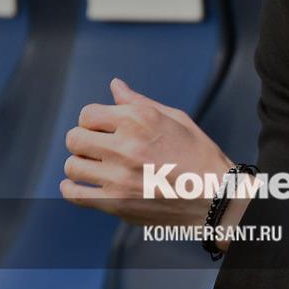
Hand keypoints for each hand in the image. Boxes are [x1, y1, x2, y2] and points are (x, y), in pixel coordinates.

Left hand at [60, 78, 235, 228]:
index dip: (93, 121)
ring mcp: (119, 175)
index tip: (103, 130)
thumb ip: (140, 103)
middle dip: (82, 141)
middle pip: (75, 138)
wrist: (215, 198)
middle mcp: (126, 144)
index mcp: (140, 119)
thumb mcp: (176, 119)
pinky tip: (83, 185)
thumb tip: (115, 86)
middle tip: (97, 149)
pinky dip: (72, 188)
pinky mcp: (116, 202)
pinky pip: (74, 193)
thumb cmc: (200, 156)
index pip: (88, 113)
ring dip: (80, 165)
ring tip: (95, 168)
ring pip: (72, 165)